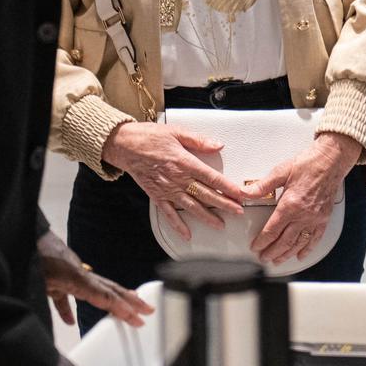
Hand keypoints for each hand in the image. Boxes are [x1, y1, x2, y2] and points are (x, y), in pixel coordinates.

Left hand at [37, 228, 153, 326]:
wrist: (18, 231)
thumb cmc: (27, 253)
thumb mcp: (38, 279)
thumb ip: (54, 299)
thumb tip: (67, 319)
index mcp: (74, 276)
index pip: (103, 295)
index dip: (122, 308)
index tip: (139, 318)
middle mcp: (76, 272)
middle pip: (107, 288)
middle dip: (128, 300)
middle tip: (148, 309)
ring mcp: (67, 271)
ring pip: (93, 288)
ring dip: (109, 300)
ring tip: (125, 310)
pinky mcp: (54, 273)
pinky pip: (66, 293)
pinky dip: (70, 307)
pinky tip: (71, 320)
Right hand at [102, 121, 243, 240]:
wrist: (124, 145)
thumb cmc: (149, 136)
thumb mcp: (176, 132)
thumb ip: (198, 140)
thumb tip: (218, 145)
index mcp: (184, 162)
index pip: (211, 177)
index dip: (228, 187)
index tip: (240, 194)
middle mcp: (177, 178)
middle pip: (205, 194)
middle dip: (224, 204)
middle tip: (238, 212)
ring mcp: (167, 189)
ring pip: (191, 206)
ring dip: (207, 216)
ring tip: (220, 225)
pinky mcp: (156, 195)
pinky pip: (168, 214)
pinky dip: (177, 225)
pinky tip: (187, 234)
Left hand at [243, 132, 361, 265]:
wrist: (330, 161)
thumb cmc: (308, 164)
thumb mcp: (281, 171)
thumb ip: (262, 186)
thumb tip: (245, 192)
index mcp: (290, 204)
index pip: (273, 229)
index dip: (262, 241)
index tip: (256, 247)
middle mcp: (303, 215)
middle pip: (284, 241)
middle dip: (272, 251)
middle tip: (263, 257)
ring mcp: (315, 219)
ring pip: (298, 244)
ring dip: (287, 254)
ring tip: (277, 260)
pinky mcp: (324, 219)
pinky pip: (315, 239)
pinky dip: (307, 250)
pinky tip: (300, 255)